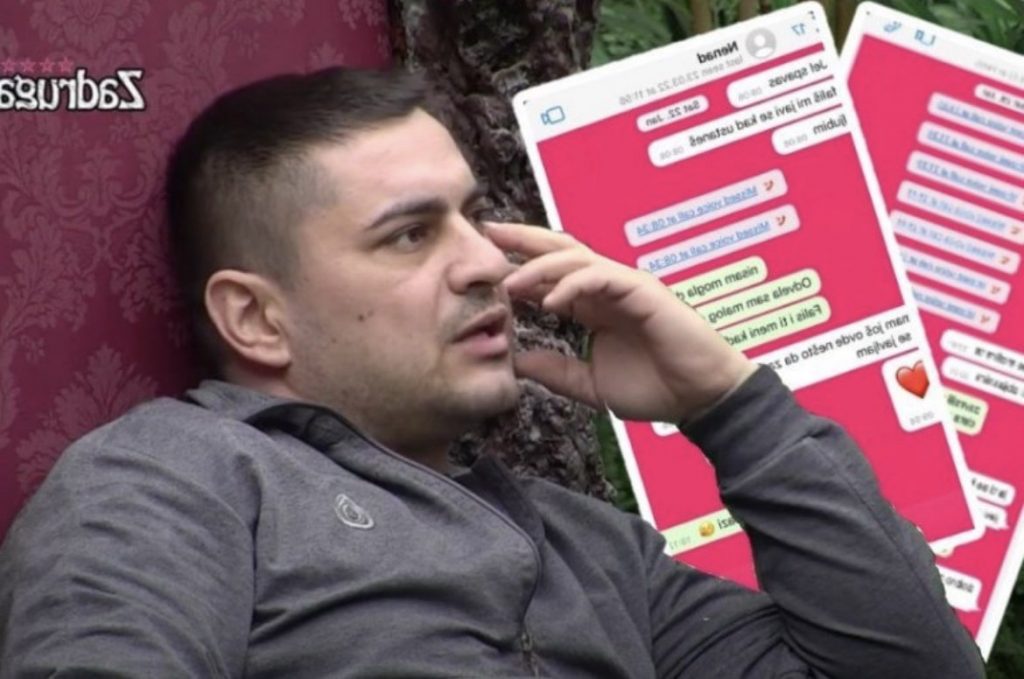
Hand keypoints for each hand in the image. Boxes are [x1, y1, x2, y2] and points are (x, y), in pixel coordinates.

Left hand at [489, 222, 755, 422]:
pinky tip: (550, 303)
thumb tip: (517, 362)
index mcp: (594, 305)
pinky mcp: (644, 291)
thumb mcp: (590, 384)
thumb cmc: (656, 388)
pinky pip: (602, 277)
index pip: (551, 275)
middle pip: (560, 250)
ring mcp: (626, 286)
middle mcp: (607, 289)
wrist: (701, 399)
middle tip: (487, 233)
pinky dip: (573, 284)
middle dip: (523, 239)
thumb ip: (557, 371)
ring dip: (539, 266)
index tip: (484, 266)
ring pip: (576, 258)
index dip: (519, 266)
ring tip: (510, 283)